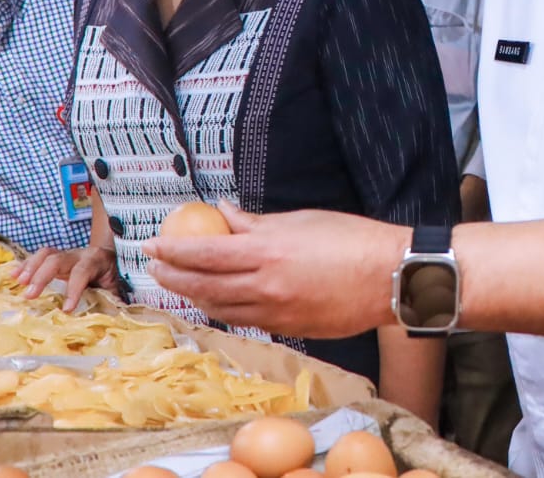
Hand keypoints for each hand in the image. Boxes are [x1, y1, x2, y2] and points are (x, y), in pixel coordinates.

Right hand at [12, 245, 117, 312]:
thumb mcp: (117, 288)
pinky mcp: (56, 258)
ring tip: (19, 282)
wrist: (112, 260)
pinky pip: (38, 258)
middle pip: (58, 259)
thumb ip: (113, 301)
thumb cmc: (112, 278)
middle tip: (29, 295)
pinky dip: (25, 265)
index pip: (82, 272)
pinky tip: (13, 275)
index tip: (66, 309)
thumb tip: (113, 319)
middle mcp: (79, 254)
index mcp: (97, 261)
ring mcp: (66, 254)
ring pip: (46, 254)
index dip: (74, 290)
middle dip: (42, 276)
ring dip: (30, 267)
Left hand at [142, 202, 406, 338]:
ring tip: (180, 286)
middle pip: (204, 286)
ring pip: (222, 309)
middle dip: (174, 278)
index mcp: (268, 252)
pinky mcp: (291, 329)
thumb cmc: (351, 239)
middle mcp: (267, 286)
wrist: (391, 277)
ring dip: (195, 297)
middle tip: (155, 270)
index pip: (205, 254)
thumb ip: (257, 222)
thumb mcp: (301, 221)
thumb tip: (225, 213)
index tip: (152, 245)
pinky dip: (227, 310)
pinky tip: (219, 301)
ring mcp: (278, 312)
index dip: (173, 250)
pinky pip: (248, 320)